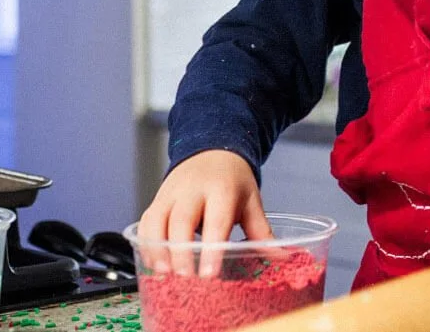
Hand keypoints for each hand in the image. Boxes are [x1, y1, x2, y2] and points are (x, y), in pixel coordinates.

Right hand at [136, 150, 272, 277]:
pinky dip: (147, 242)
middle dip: (181, 251)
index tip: (209, 273)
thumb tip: (282, 257)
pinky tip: (152, 263)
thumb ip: (262, 231)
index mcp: (221, 189)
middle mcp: (193, 189)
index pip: (216, 219)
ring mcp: (171, 193)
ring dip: (158, 247)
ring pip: (158, 219)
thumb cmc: (232, 181)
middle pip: (182, 219)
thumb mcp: (251, 200)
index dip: (211, 247)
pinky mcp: (157, 199)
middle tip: (184, 277)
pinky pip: (147, 220)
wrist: (212, 151)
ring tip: (163, 274)